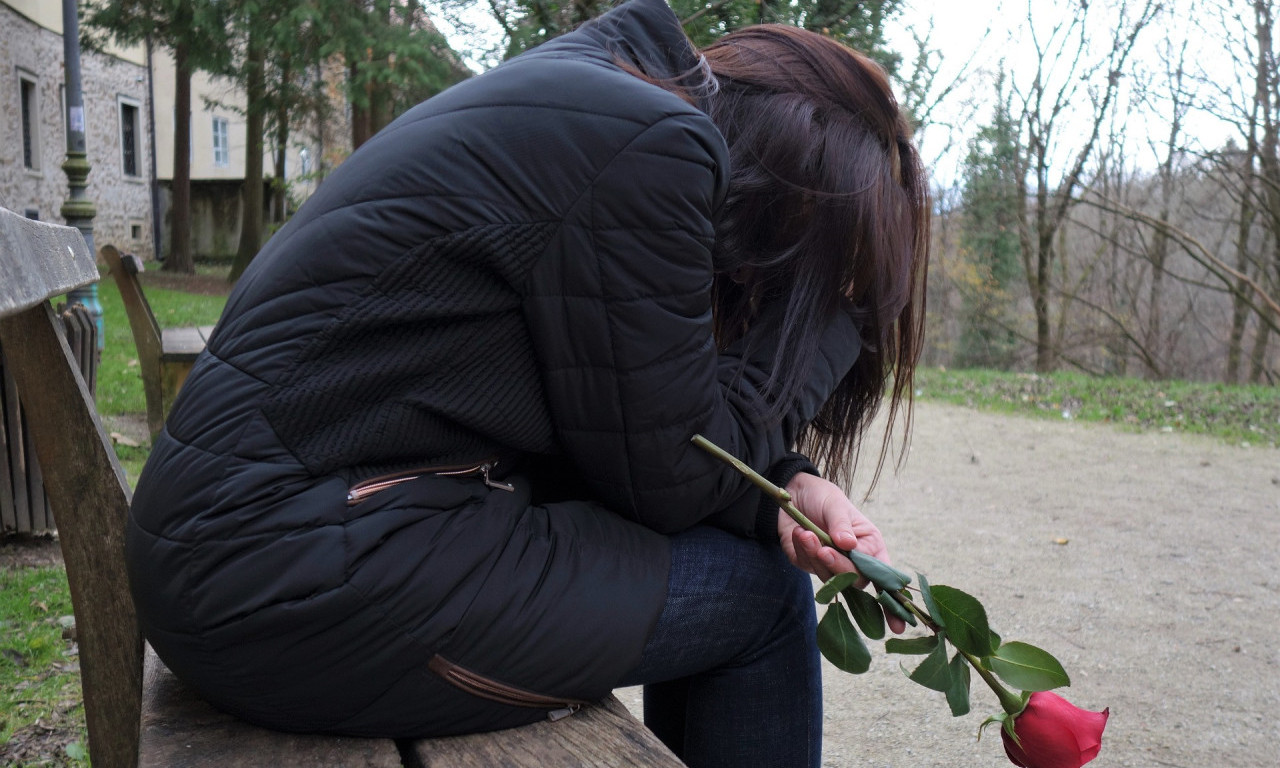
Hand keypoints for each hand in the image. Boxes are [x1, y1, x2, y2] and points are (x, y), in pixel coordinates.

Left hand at [777, 472, 906, 633]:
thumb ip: (841, 523)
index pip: (885, 578)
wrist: (792, 494)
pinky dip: (803, 550)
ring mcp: (831, 566)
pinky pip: (808, 567)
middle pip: (854, 580)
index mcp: (871, 546)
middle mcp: (855, 560)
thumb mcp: (835, 503)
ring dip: (816, 555)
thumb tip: (847, 543)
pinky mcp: (810, 565)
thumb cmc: (823, 498)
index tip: (898, 626)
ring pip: (829, 577)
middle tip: (824, 549)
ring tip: (806, 533)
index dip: (892, 603)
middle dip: (839, 567)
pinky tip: (800, 533)